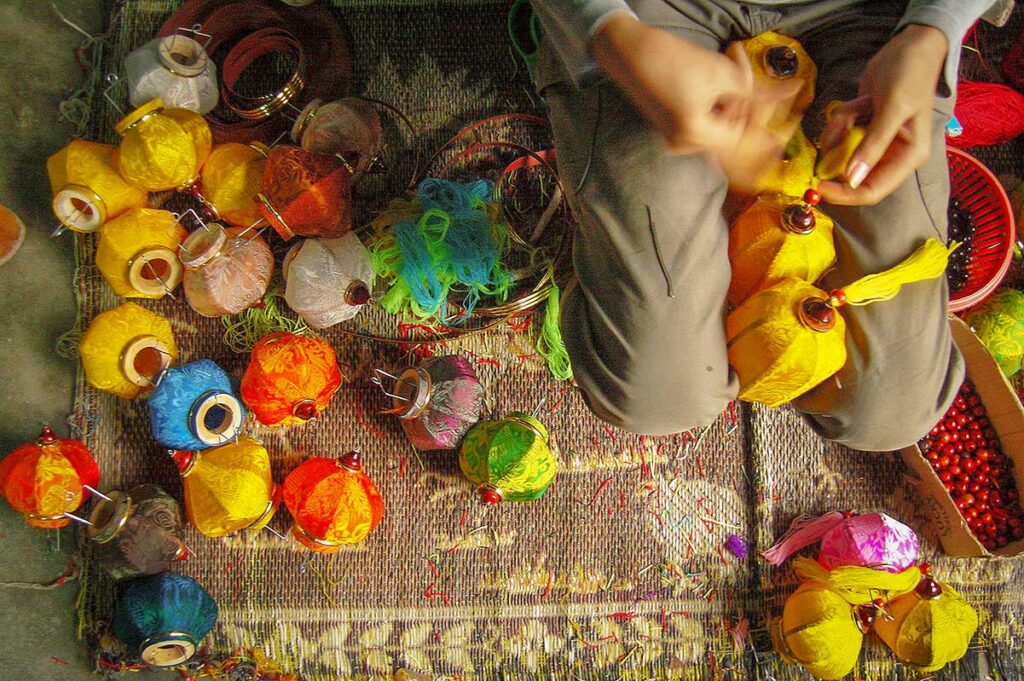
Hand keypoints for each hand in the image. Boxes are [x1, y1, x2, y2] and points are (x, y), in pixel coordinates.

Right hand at [592, 14, 755, 153]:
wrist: (632, 54)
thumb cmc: (673, 62)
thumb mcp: (720, 73)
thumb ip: (749, 93)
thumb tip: (770, 104)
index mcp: (694, 136)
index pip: (739, 134)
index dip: (753, 111)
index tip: (763, 90)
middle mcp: (683, 144)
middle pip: (727, 127)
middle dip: (738, 98)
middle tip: (739, 64)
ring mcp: (674, 137)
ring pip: (715, 121)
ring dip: (726, 95)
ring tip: (727, 62)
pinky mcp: (669, 126)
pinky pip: (700, 118)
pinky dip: (711, 99)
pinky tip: (710, 76)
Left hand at [818, 25, 947, 205]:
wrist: (909, 45)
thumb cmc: (910, 75)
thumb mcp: (892, 109)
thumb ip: (872, 145)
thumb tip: (852, 179)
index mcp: (908, 156)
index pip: (873, 190)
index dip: (844, 194)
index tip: (818, 185)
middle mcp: (892, 154)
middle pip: (852, 175)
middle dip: (838, 156)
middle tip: (836, 132)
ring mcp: (875, 142)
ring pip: (842, 151)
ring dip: (841, 130)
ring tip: (855, 108)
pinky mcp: (863, 128)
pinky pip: (841, 133)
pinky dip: (842, 119)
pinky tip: (857, 101)